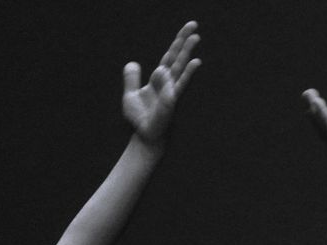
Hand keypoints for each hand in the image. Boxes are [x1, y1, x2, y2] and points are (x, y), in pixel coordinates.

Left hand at [121, 21, 201, 144]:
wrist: (144, 136)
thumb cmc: (140, 119)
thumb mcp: (129, 95)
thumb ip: (132, 78)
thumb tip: (133, 63)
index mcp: (159, 80)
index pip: (168, 58)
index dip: (176, 44)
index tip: (187, 31)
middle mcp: (168, 83)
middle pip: (177, 58)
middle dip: (184, 42)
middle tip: (194, 26)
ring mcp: (171, 91)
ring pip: (181, 67)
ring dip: (188, 51)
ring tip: (196, 37)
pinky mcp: (171, 102)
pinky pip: (177, 85)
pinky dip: (186, 73)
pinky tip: (196, 62)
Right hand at [304, 88, 326, 170]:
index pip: (323, 129)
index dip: (317, 117)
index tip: (313, 105)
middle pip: (318, 123)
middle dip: (311, 108)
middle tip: (306, 94)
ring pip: (320, 121)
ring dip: (313, 106)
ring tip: (309, 93)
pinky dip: (322, 111)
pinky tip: (317, 101)